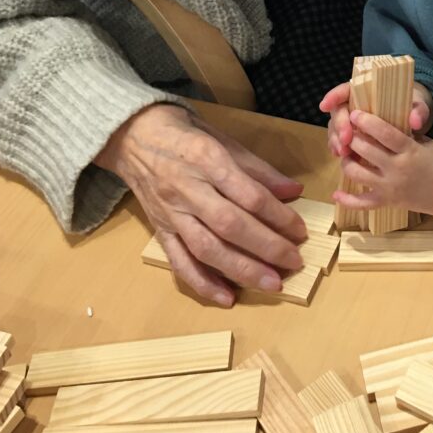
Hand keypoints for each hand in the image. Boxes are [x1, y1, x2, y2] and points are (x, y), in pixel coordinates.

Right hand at [95, 104, 306, 306]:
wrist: (132, 135)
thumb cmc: (184, 134)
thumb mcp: (223, 140)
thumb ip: (258, 169)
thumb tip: (293, 191)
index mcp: (207, 159)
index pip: (249, 195)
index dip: (278, 216)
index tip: (300, 230)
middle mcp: (188, 189)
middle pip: (230, 225)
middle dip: (266, 248)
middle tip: (294, 262)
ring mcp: (171, 213)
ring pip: (206, 248)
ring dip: (241, 271)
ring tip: (271, 284)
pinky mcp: (159, 230)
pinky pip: (179, 262)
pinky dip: (203, 284)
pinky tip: (227, 298)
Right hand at [320, 80, 432, 157]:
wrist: (415, 118)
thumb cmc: (413, 106)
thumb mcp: (419, 105)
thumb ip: (418, 110)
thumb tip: (415, 121)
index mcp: (369, 90)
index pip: (346, 89)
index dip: (333, 96)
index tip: (325, 105)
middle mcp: (357, 104)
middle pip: (339, 111)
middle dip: (339, 126)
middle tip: (346, 140)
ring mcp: (354, 120)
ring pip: (336, 128)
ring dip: (337, 140)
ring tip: (343, 153)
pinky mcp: (355, 135)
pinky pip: (341, 141)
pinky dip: (340, 148)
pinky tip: (342, 158)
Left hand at [332, 108, 432, 215]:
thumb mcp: (426, 143)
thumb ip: (404, 134)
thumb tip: (379, 122)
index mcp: (409, 151)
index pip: (384, 132)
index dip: (367, 121)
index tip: (355, 113)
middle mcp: (397, 169)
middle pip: (365, 150)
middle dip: (352, 138)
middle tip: (347, 130)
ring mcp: (390, 187)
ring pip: (357, 174)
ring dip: (347, 161)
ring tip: (347, 154)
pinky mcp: (387, 202)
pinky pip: (363, 203)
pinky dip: (347, 200)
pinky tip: (336, 194)